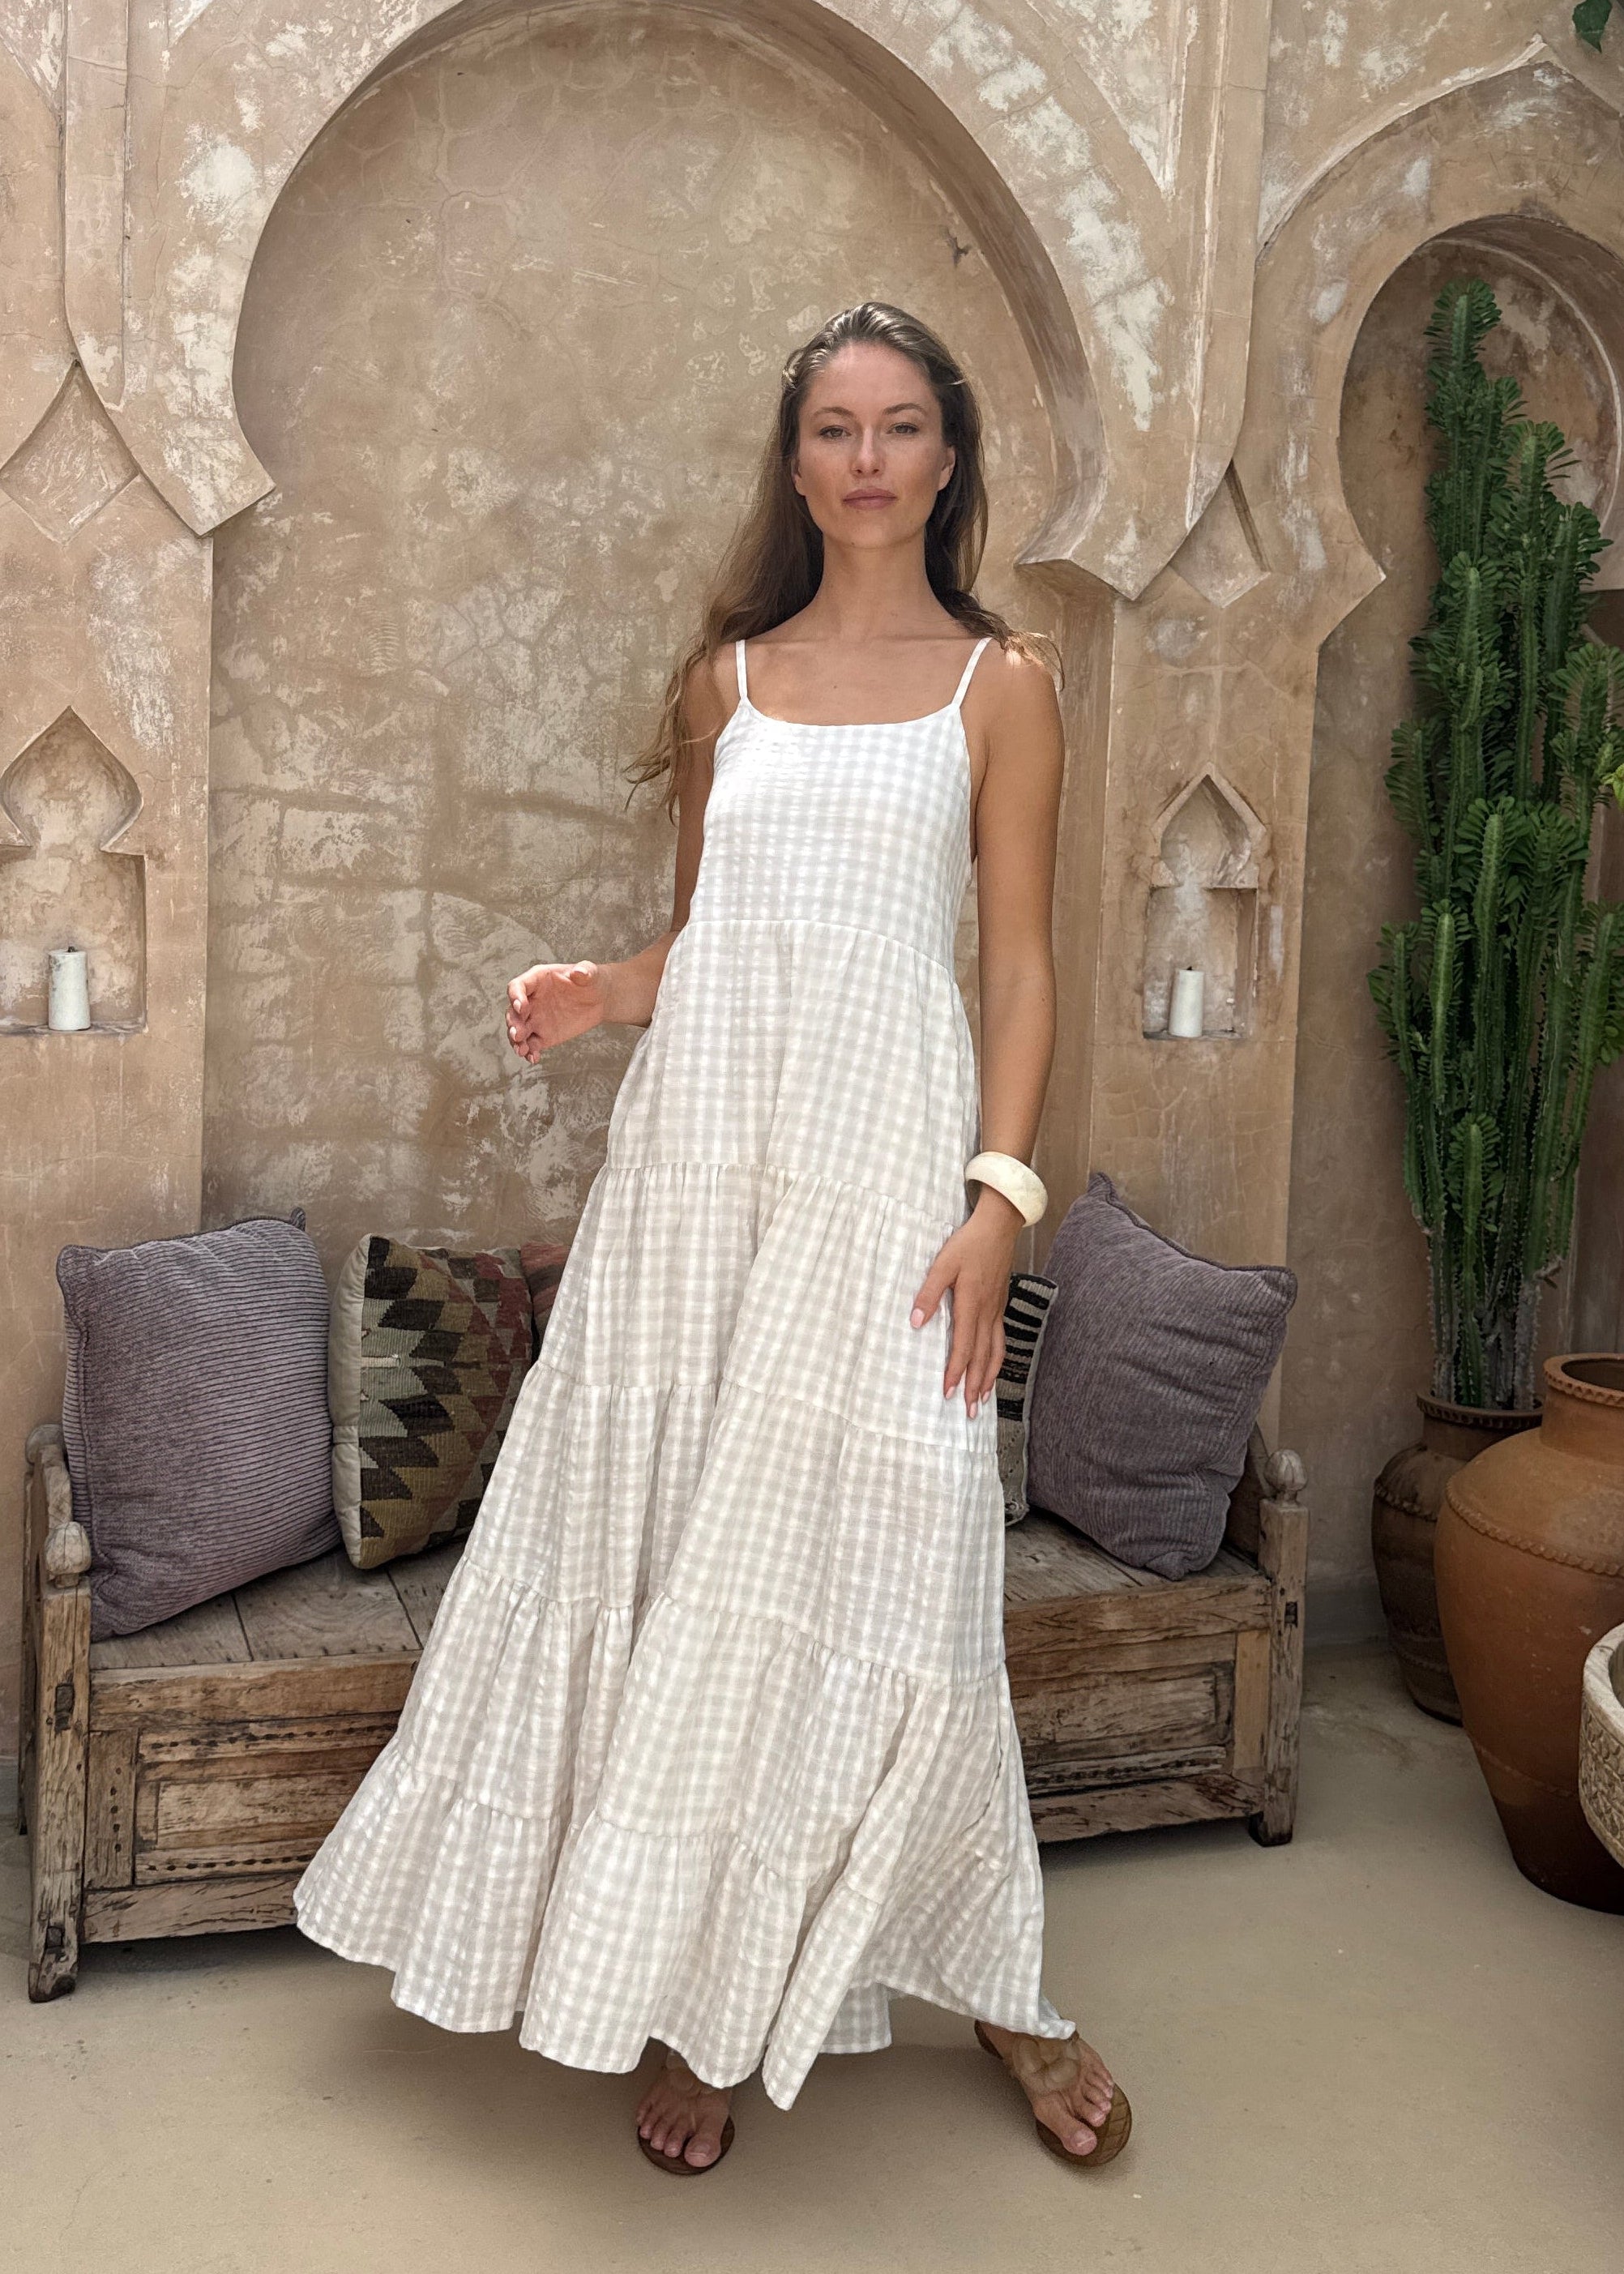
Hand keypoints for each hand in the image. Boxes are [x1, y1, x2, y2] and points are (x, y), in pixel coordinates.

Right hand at [506, 961, 606, 1060]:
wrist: (599, 999)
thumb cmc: (591, 980)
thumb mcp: (590, 972)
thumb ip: (585, 970)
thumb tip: (579, 972)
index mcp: (537, 980)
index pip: (517, 987)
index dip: (516, 996)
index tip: (521, 1007)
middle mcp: (531, 1000)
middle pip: (513, 1012)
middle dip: (513, 1023)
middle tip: (518, 1034)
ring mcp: (535, 1019)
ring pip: (519, 1030)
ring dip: (516, 1041)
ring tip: (521, 1050)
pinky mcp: (543, 1035)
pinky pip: (532, 1044)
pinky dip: (530, 1052)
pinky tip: (533, 1058)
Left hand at [910, 1190, 1022, 1416]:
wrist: (999, 1226)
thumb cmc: (968, 1243)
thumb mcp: (942, 1263)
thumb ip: (929, 1293)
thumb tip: (916, 1321)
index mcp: (971, 1304)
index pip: (963, 1346)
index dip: (955, 1372)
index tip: (948, 1393)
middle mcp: (986, 1313)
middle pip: (982, 1357)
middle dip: (974, 1386)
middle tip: (969, 1412)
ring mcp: (996, 1311)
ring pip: (995, 1352)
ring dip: (988, 1378)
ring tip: (982, 1400)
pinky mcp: (1000, 1306)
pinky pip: (1001, 1341)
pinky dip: (996, 1360)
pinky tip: (992, 1368)